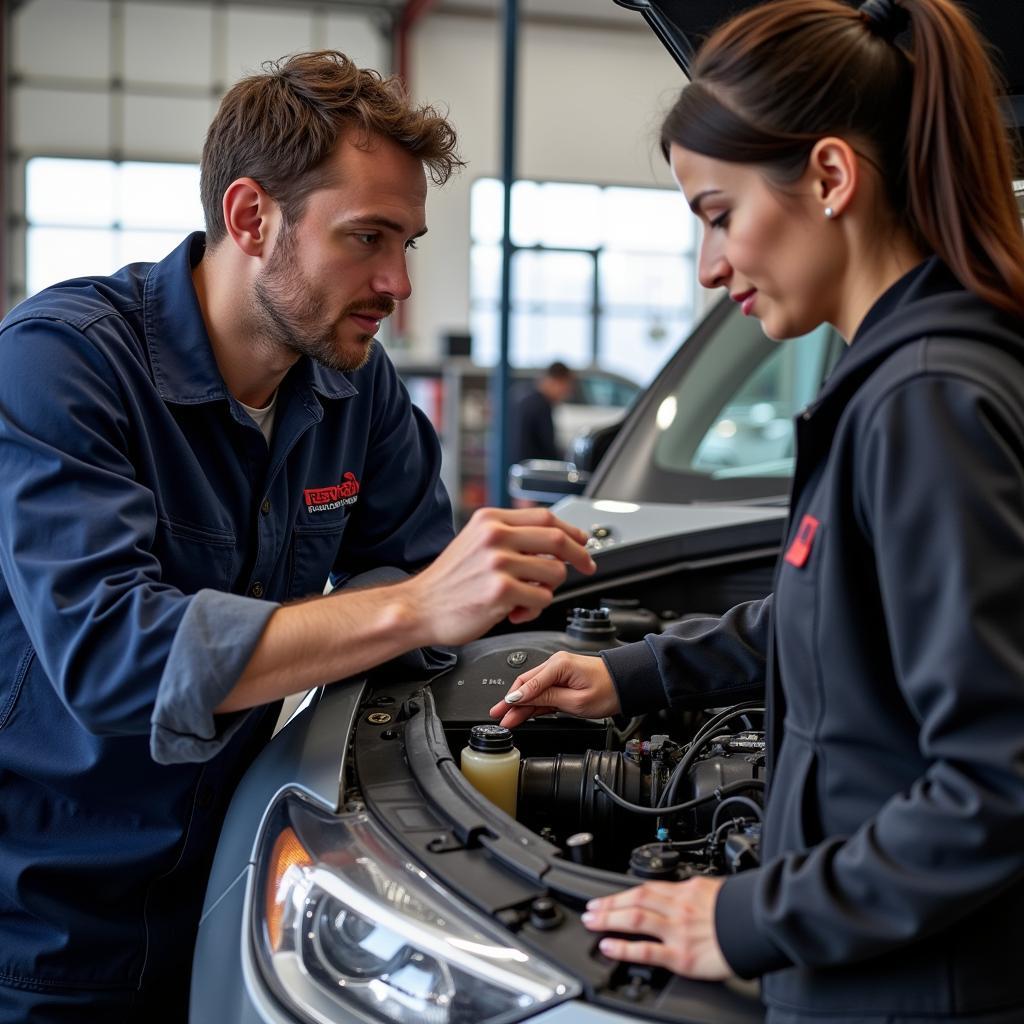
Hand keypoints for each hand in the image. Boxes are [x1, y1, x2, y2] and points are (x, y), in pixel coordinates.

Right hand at [406, 507, 595, 646]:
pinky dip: (535, 608)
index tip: (582, 543)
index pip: (546, 517)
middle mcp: (495, 536)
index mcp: (490, 520)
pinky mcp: (501, 591)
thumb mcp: (475, 542)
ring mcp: (498, 563)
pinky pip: (542, 598)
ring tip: (527, 597)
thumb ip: (508, 535)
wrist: (418, 607)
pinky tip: (515, 611)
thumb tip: (552, 541)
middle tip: (586, 567)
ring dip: (549, 589)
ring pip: (554, 572)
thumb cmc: (448, 582)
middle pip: (557, 539)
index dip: (571, 531)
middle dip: (580, 556)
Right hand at [489, 651, 620, 726]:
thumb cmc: (608, 690)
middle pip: (526, 684)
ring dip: (520, 704)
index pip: (529, 684)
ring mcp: (559, 672)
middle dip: (511, 701)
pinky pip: (543, 692)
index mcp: (559, 665)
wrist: (626, 685)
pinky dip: (533, 703)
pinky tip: (522, 713)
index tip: (503, 710)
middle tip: (498, 715)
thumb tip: (522, 698)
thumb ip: (547, 698)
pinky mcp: (562, 680)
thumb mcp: (576, 700)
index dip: (514, 699)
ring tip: (506, 718)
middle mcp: (556, 664)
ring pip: (533, 689)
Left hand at [581, 877, 730, 979]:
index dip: (621, 893)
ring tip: (592, 922)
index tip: (606, 897)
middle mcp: (677, 908)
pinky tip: (609, 946)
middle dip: (608, 905)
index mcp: (685, 891)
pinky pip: (647, 951)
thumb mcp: (715, 890)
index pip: (645, 889)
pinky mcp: (681, 956)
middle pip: (634, 900)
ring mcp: (676, 931)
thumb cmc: (743, 909)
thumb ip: (694, 893)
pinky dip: (624, 948)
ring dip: (609, 919)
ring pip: (634, 919)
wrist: (760, 923)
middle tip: (590, 909)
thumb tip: (683, 892)